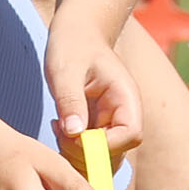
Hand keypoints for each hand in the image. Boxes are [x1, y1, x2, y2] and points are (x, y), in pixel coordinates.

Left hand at [42, 19, 142, 161]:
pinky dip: (72, 148)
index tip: (74, 135)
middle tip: (59, 131)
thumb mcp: (66, 69)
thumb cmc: (73, 44)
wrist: (76, 32)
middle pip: (117, 153)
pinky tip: (58, 127)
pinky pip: (89, 151)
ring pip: (102, 157)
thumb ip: (70, 100)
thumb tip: (74, 133)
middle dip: (86, 152)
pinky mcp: (97, 127)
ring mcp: (111, 123)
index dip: (103, 144)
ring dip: (77, 153)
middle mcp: (124, 114)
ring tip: (57, 127)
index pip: (130, 135)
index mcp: (126, 98)